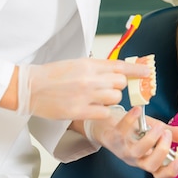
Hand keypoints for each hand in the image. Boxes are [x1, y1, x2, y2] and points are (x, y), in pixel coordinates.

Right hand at [16, 58, 150, 119]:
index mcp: (89, 63)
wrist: (30, 87)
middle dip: (119, 88)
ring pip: (115, 98)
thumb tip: (115, 72)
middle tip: (109, 90)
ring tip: (98, 101)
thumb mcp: (75, 64)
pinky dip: (102, 113)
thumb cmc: (51, 75)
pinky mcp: (79, 110)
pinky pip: (104, 113)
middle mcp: (90, 77)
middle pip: (120, 83)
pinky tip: (93, 110)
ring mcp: (85, 94)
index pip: (120, 66)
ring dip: (110, 101)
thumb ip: (96, 68)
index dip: (136, 70)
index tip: (147, 72)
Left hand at [85, 106, 177, 177]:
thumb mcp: (156, 130)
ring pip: (137, 152)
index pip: (160, 174)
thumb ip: (175, 134)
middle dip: (161, 151)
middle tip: (167, 135)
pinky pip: (121, 132)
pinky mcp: (112, 137)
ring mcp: (123, 149)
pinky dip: (131, 119)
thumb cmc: (134, 129)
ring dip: (150, 139)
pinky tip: (139, 110)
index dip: (171, 172)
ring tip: (158, 126)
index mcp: (148, 159)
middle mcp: (136, 159)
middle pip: (150, 166)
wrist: (108, 122)